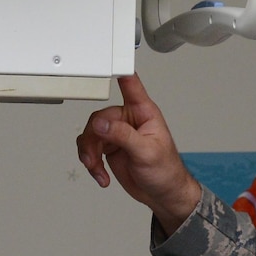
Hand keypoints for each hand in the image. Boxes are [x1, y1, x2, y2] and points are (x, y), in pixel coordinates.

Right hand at [76, 74, 201, 235]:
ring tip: (96, 168)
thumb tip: (102, 124)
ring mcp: (118, 134)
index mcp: (143, 113)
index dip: (119, 72)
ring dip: (89, 153)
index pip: (131, 85)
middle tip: (94, 155)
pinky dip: (91, 163)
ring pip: (91, 134)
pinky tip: (101, 174)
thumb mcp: (146, 152)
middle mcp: (129, 120)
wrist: (162, 193)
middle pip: (99, 117)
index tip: (108, 62)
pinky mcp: (110, 148)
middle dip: (93, 139)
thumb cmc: (166, 170)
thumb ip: (122, 135)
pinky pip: (90, 148)